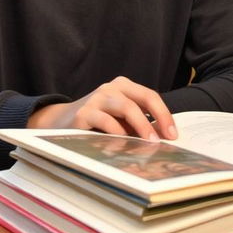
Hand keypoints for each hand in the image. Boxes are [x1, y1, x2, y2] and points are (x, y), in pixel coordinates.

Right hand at [27, 75, 176, 141]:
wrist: (60, 121)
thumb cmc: (97, 121)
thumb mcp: (119, 119)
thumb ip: (138, 123)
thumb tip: (163, 137)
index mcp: (123, 86)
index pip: (149, 96)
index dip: (164, 114)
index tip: (173, 134)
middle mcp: (110, 88)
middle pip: (141, 99)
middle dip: (156, 120)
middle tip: (164, 140)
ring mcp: (96, 99)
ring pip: (126, 107)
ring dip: (140, 126)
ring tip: (148, 144)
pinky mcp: (83, 113)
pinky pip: (106, 122)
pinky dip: (117, 134)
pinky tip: (123, 146)